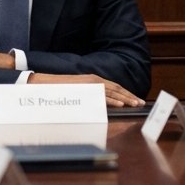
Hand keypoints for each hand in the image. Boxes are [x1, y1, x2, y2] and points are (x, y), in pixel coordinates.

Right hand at [28, 72, 143, 106]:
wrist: (42, 83)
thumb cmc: (58, 89)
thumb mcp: (78, 91)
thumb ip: (90, 94)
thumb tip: (101, 104)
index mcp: (92, 79)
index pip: (114, 86)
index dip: (126, 92)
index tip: (135, 99)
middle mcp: (93, 79)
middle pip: (116, 88)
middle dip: (130, 95)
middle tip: (141, 102)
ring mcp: (89, 83)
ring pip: (112, 91)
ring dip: (125, 98)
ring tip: (136, 104)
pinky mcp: (85, 89)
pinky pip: (102, 95)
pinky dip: (113, 100)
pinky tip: (121, 104)